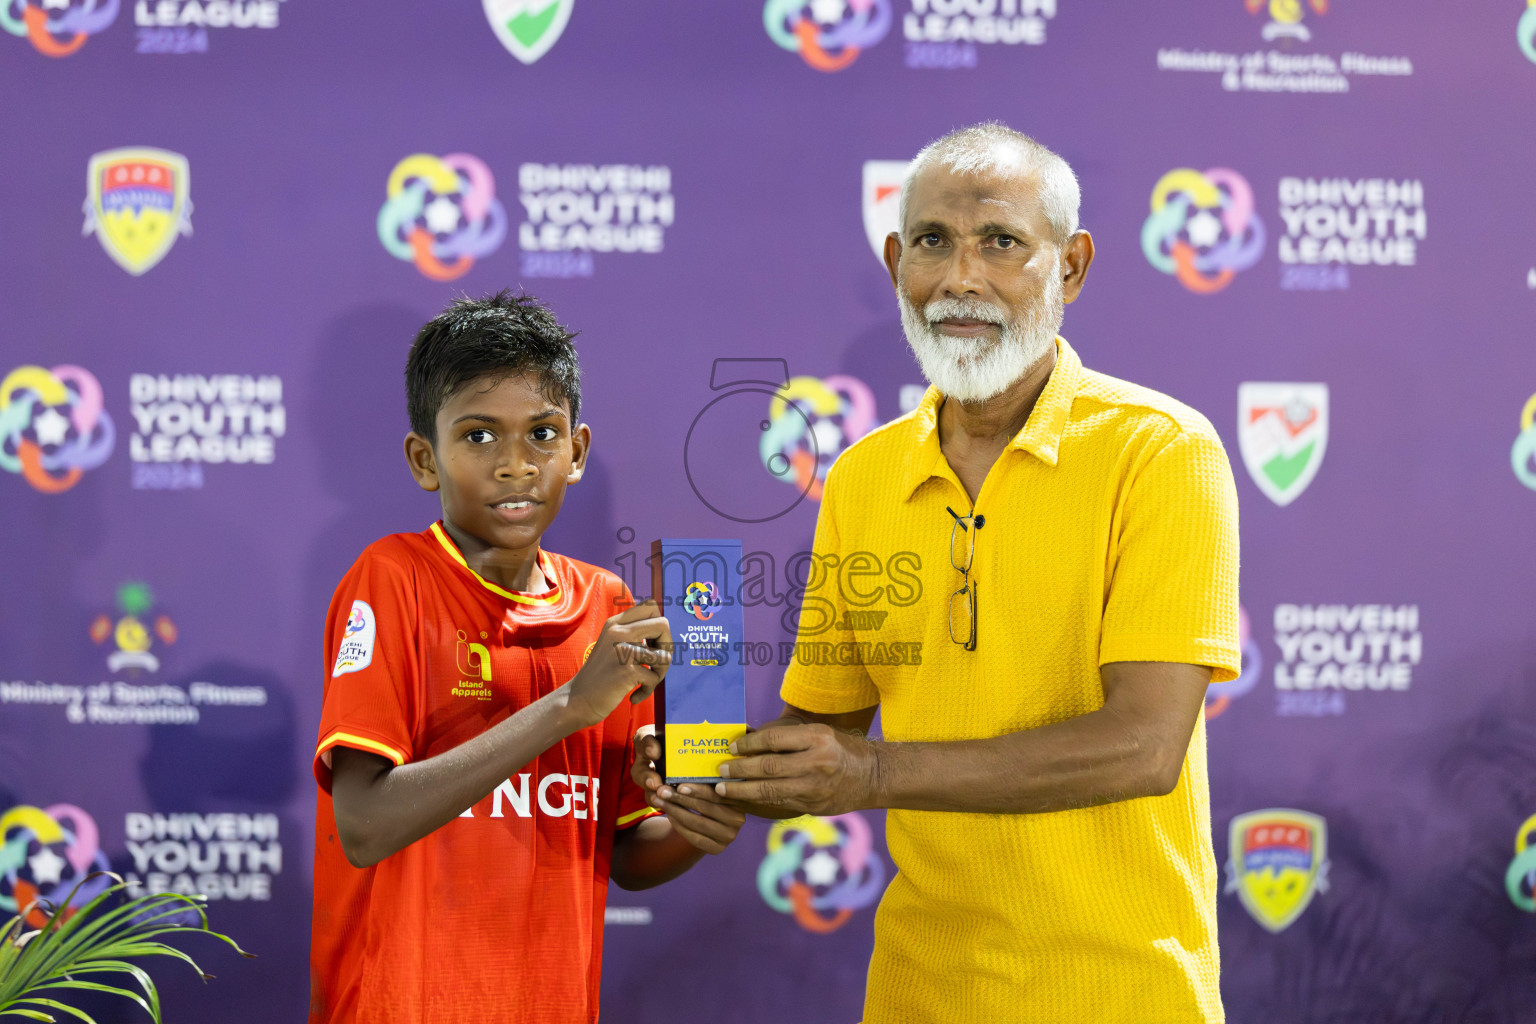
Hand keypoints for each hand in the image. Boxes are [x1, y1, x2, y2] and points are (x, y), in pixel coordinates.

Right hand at [565, 600, 670, 727]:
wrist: (577, 700)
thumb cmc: (601, 676)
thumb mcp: (612, 645)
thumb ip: (632, 633)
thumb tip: (665, 627)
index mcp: (615, 623)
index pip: (650, 606)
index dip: (659, 627)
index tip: (651, 645)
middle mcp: (618, 632)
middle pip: (663, 625)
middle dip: (667, 647)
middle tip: (655, 663)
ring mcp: (622, 651)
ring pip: (665, 655)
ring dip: (661, 672)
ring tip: (646, 681)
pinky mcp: (626, 671)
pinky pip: (654, 678)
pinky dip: (647, 690)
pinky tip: (634, 696)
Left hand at [631, 730, 744, 854]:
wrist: (713, 822)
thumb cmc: (710, 794)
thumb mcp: (712, 782)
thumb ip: (707, 774)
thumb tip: (690, 755)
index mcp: (740, 798)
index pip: (717, 794)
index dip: (698, 789)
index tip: (678, 784)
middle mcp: (739, 819)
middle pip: (705, 808)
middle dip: (680, 798)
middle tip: (661, 790)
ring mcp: (729, 836)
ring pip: (697, 823)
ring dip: (674, 810)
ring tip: (658, 800)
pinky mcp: (718, 849)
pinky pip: (694, 837)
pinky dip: (679, 825)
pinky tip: (668, 814)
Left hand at [714, 723, 879, 816]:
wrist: (873, 776)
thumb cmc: (841, 749)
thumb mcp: (819, 734)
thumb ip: (788, 738)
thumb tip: (750, 740)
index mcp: (817, 738)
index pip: (773, 740)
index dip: (749, 745)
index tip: (732, 748)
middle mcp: (816, 762)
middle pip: (768, 766)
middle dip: (740, 769)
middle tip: (721, 770)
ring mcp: (814, 787)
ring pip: (770, 790)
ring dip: (742, 791)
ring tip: (723, 790)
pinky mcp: (813, 806)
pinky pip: (779, 803)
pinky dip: (758, 802)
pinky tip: (744, 800)